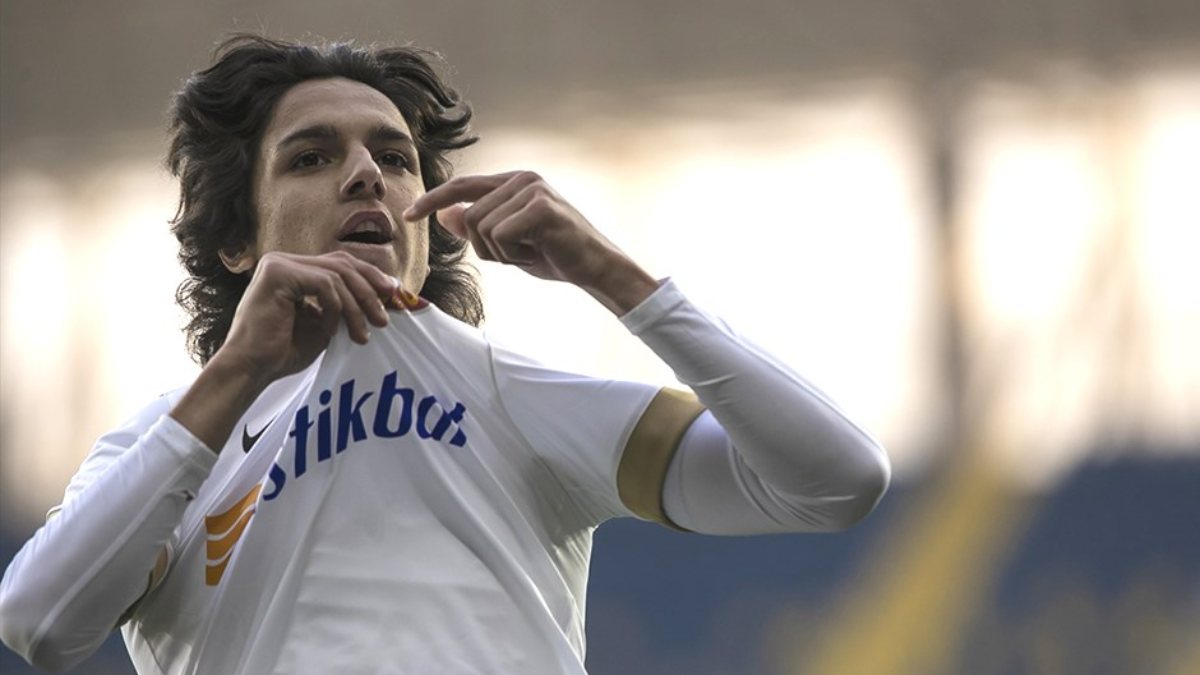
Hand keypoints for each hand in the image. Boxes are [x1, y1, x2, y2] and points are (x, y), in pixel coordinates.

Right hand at [216, 251, 397, 384]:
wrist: (251, 370)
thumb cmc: (282, 353)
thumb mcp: (324, 325)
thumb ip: (345, 307)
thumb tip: (382, 296)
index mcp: (293, 270)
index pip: (340, 263)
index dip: (369, 277)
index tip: (392, 295)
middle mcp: (284, 261)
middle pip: (342, 263)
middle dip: (370, 288)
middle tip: (384, 316)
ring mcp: (278, 264)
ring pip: (337, 275)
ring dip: (356, 306)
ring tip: (364, 333)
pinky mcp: (277, 274)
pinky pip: (324, 285)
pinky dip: (334, 309)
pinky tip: (331, 331)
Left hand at [404, 171, 658, 313]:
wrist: (595, 267)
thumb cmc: (554, 255)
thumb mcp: (507, 243)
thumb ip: (477, 226)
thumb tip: (444, 213)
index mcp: (512, 182)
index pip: (461, 187)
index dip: (431, 201)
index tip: (407, 216)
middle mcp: (521, 178)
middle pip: (469, 217)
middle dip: (485, 248)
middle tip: (517, 255)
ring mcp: (532, 188)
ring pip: (483, 228)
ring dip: (502, 252)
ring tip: (531, 251)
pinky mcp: (540, 205)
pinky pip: (501, 234)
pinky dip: (513, 253)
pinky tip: (538, 251)